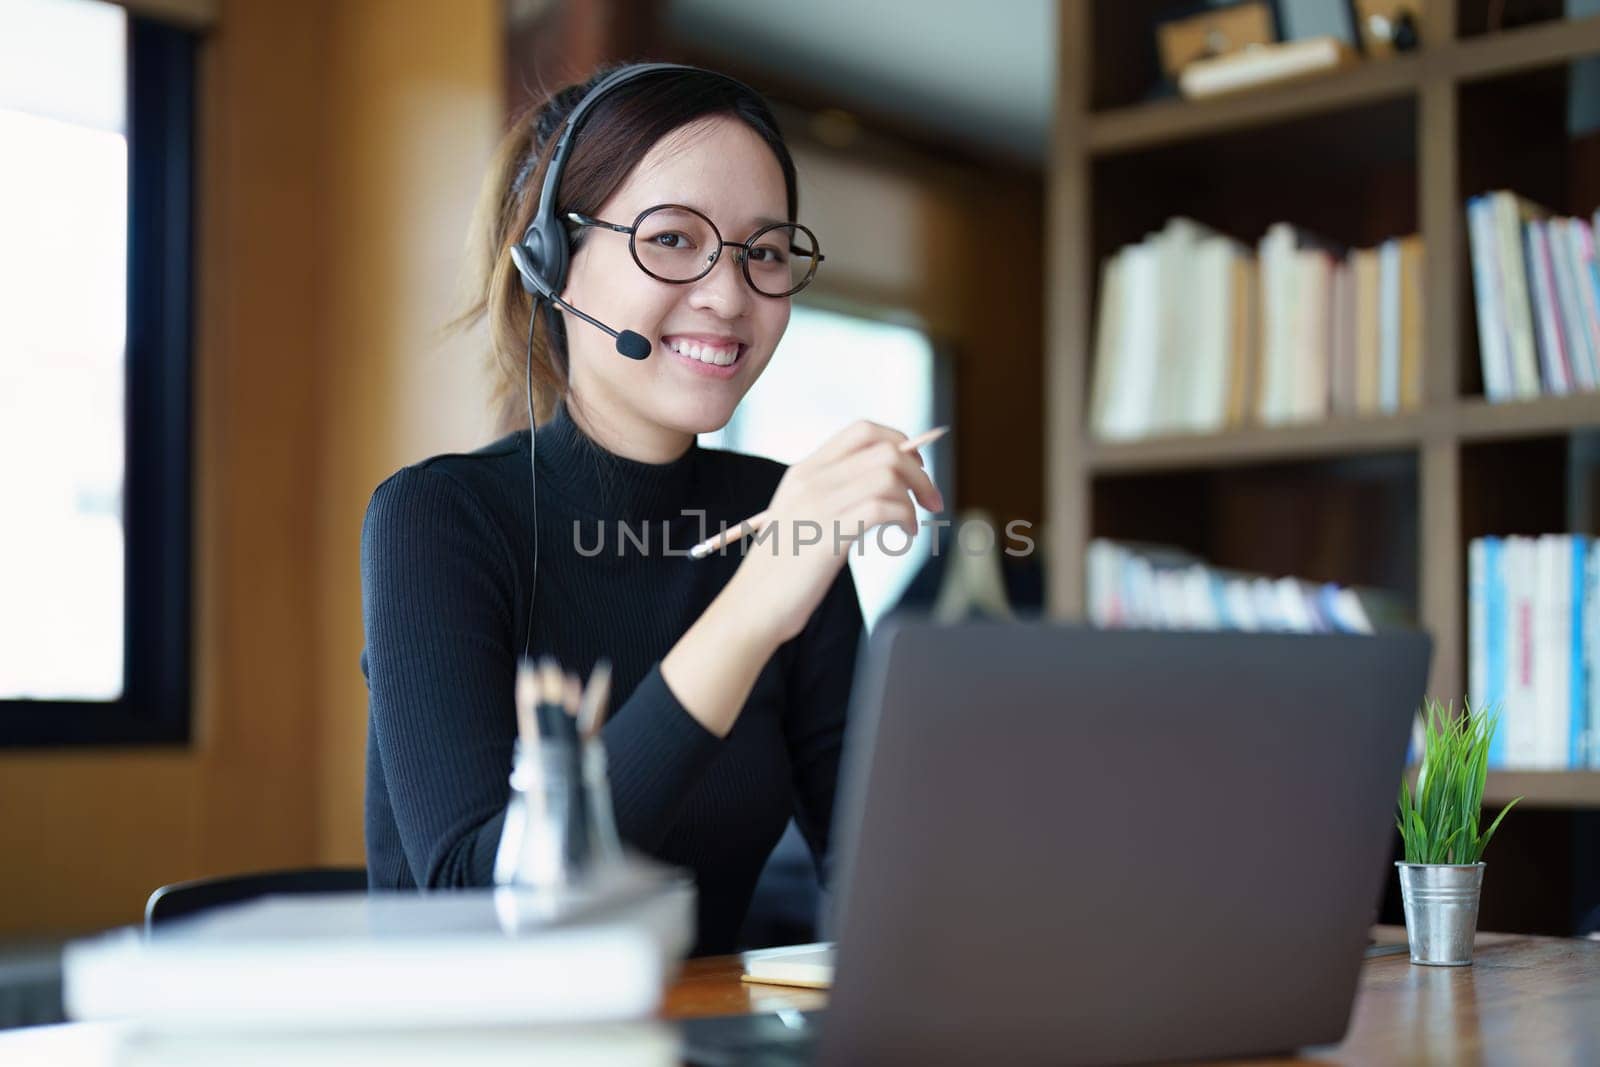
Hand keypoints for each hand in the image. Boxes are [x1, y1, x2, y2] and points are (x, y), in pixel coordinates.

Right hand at [726, 420, 944, 645]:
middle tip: (931, 500)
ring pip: (888, 476)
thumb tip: (887, 484)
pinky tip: (904, 537)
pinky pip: (883, 508)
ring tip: (912, 526)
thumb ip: (833, 495)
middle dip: (919, 472)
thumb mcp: (801, 517)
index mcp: (804, 471)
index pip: (862, 431)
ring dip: (914, 499)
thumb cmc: (782, 571)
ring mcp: (818, 505)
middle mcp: (811, 480)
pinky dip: (905, 520)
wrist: (751, 607)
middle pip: (884, 450)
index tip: (916, 468)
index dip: (899, 442)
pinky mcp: (828, 534)